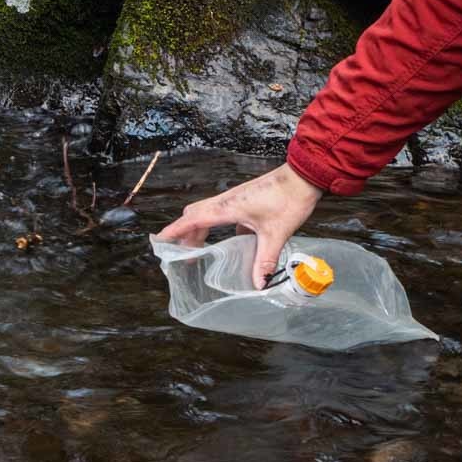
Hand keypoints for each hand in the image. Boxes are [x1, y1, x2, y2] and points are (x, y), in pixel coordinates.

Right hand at [156, 164, 323, 288]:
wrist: (303, 176)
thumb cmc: (288, 199)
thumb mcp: (276, 234)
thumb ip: (265, 260)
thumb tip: (258, 284)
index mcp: (226, 209)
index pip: (190, 220)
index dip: (173, 231)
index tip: (158, 241)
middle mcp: (225, 202)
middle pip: (193, 216)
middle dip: (183, 234)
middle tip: (181, 253)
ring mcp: (234, 199)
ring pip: (206, 213)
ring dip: (199, 230)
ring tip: (199, 250)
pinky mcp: (244, 199)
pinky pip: (223, 213)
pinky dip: (218, 226)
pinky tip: (232, 241)